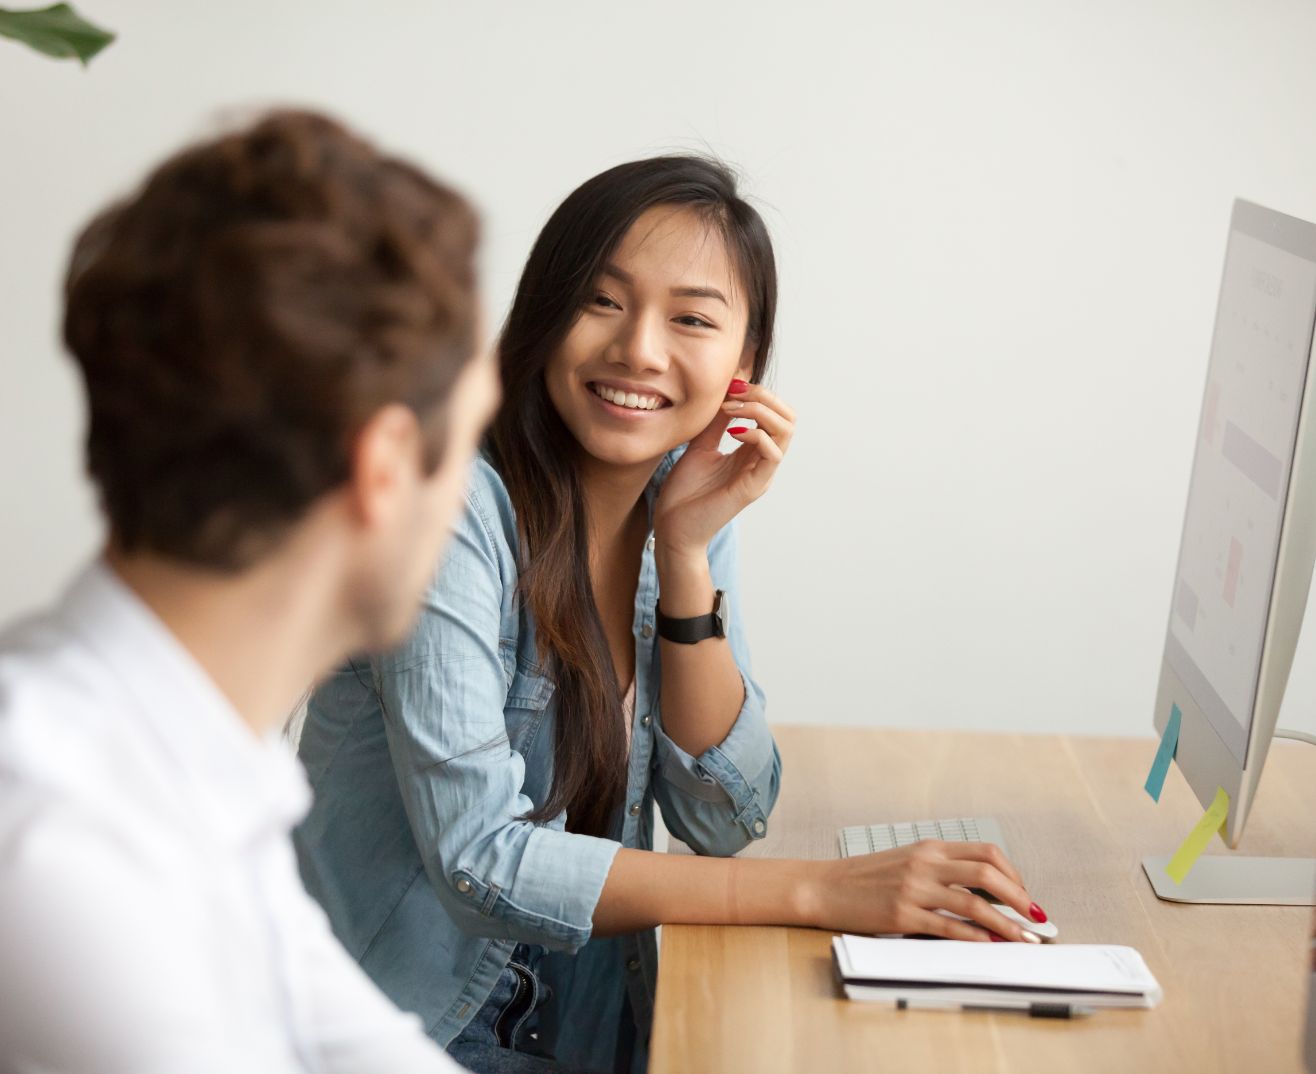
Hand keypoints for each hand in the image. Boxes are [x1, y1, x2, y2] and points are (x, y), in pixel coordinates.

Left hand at [652, 379, 795, 555]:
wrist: (672, 527)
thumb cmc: (685, 492)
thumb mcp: (700, 446)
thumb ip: (715, 422)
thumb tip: (727, 393)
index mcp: (752, 452)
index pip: (775, 414)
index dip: (758, 393)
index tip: (731, 386)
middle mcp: (761, 462)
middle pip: (787, 418)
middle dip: (764, 397)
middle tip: (735, 393)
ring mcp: (760, 475)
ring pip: (785, 432)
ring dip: (760, 410)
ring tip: (732, 409)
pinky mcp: (753, 487)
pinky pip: (772, 454)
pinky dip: (756, 434)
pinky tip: (733, 432)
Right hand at [804, 841, 1044, 941]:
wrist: (824, 886)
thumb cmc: (866, 878)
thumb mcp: (907, 862)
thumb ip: (941, 871)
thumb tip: (983, 894)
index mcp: (929, 847)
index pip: (986, 853)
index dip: (1014, 875)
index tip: (1025, 895)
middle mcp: (925, 863)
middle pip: (987, 873)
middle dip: (1020, 898)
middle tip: (1037, 918)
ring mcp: (914, 888)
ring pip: (974, 903)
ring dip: (1006, 924)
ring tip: (1023, 939)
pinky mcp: (902, 915)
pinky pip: (948, 927)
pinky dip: (975, 938)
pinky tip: (989, 946)